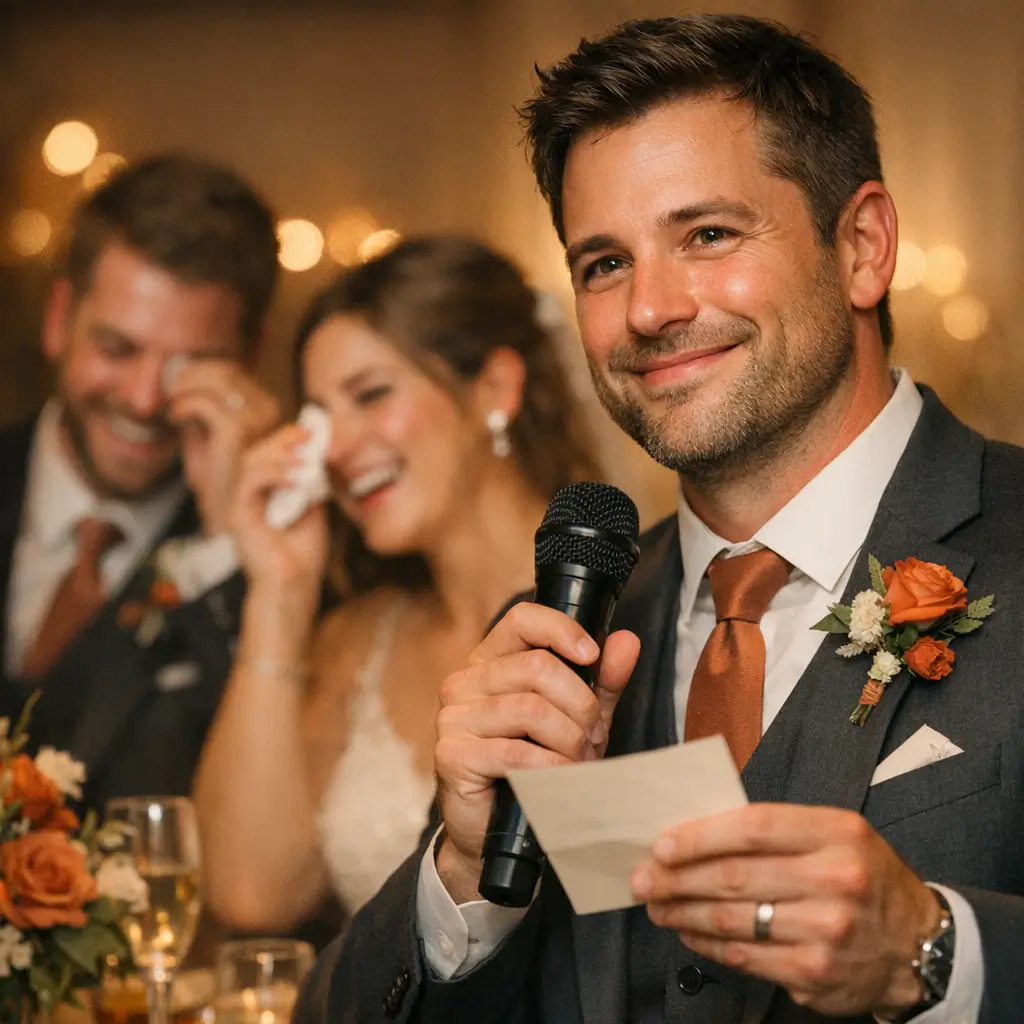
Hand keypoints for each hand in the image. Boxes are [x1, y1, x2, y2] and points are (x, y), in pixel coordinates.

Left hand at [167, 359, 280, 535]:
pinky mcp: (238, 431)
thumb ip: (201, 410)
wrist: (230, 516)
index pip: (233, 371)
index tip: (177, 381)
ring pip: (216, 380)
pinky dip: (184, 405)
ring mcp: (256, 419)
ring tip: (171, 399)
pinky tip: (175, 417)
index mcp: (266, 409)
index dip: (201, 370)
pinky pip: (205, 403)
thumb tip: (180, 383)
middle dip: (192, 373)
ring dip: (186, 385)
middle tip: (169, 387)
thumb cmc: (220, 481)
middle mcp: (268, 410)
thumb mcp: (209, 437)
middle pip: (225, 370)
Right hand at [230, 424, 328, 602]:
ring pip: (251, 462)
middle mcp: (250, 495)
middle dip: (283, 439)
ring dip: (279, 455)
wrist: (294, 584)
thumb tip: (323, 454)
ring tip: (304, 460)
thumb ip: (314, 483)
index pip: (269, 454)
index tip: (312, 430)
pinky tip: (296, 479)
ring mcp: (242, 504)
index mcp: (266, 493)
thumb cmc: (303, 554)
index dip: (287, 438)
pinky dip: (274, 474)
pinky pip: (250, 482)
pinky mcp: (239, 514)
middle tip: (307, 435)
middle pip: (257, 452)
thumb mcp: (315, 509)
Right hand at [434, 603, 640, 902]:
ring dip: (569, 740)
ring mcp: (453, 717)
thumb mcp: (577, 718)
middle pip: (537, 667)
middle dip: (580, 704)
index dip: (562, 630)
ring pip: (531, 709)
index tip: (593, 655)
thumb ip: (602, 681)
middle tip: (595, 736)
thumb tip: (627, 641)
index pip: (523, 619)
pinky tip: (560, 781)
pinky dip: (551, 768)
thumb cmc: (535, 768)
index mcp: (491, 662)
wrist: (493, 832)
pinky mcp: (452, 754)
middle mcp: (465, 682)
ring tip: (580, 761)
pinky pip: (517, 753)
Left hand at [630, 804, 941, 1016]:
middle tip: (642, 878)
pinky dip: (708, 944)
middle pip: (734, 876)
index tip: (661, 844)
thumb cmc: (861, 875)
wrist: (917, 944)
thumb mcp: (834, 835)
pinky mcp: (815, 974)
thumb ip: (775, 831)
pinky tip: (689, 932)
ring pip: (733, 919)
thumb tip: (696, 833)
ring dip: (684, 912)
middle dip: (676, 878)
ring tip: (656, 905)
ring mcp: (827, 932)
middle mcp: (836, 881)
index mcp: (837, 833)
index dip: (700, 836)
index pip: (753, 827)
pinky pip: (745, 957)